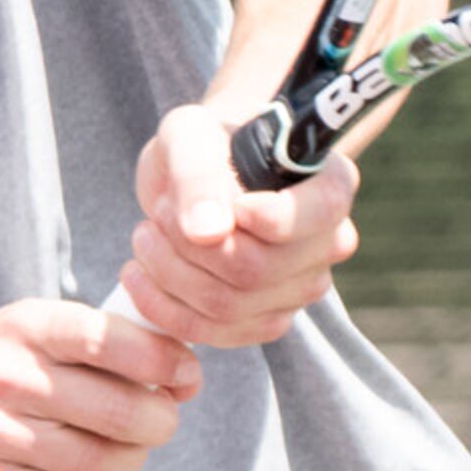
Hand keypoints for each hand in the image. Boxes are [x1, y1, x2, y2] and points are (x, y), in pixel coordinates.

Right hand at [0, 300, 200, 470]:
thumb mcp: (25, 332)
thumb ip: (99, 342)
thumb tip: (186, 371)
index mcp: (24, 326)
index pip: (112, 340)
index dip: (164, 362)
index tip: (186, 376)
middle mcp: (5, 376)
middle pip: (120, 411)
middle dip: (159, 421)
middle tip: (163, 422)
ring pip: (100, 460)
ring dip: (132, 460)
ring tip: (132, 451)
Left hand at [118, 104, 359, 346]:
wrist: (193, 178)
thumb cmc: (202, 144)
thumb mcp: (191, 136)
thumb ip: (199, 173)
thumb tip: (207, 231)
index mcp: (329, 184)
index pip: (321, 213)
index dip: (271, 217)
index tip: (228, 204)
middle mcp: (328, 242)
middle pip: (257, 270)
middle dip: (189, 245)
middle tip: (159, 211)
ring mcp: (300, 289)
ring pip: (227, 306)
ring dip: (168, 271)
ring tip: (147, 234)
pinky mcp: (266, 321)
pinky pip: (211, 334)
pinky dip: (162, 306)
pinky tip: (140, 272)